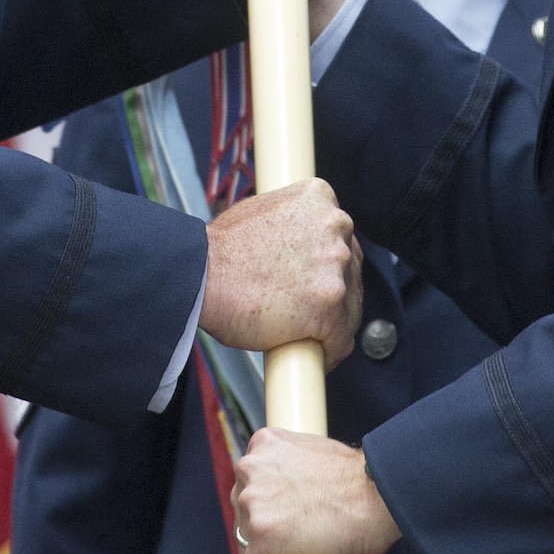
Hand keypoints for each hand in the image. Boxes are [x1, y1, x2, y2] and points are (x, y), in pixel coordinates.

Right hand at [200, 178, 362, 365]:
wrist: (203, 275)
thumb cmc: (221, 251)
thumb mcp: (263, 210)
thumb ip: (294, 223)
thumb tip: (301, 245)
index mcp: (319, 198)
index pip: (340, 236)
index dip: (327, 263)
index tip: (314, 279)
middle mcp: (335, 225)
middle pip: (350, 270)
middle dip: (332, 291)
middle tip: (305, 308)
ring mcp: (334, 266)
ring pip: (350, 306)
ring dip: (333, 323)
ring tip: (306, 334)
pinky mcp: (330, 305)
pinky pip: (341, 340)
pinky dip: (330, 351)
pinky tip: (314, 355)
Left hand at [231, 429, 400, 553]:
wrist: (379, 494)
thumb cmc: (359, 480)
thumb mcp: (312, 454)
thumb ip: (291, 468)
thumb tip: (290, 491)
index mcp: (264, 444)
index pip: (249, 480)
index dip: (263, 503)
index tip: (278, 517)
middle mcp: (252, 469)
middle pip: (243, 509)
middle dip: (262, 526)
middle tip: (290, 539)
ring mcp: (254, 503)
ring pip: (246, 539)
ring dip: (264, 551)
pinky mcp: (263, 537)